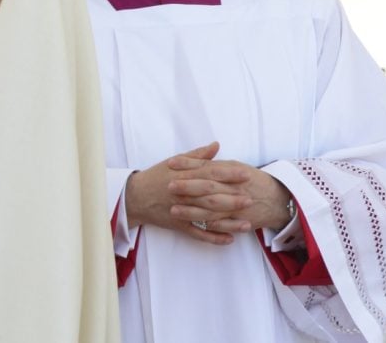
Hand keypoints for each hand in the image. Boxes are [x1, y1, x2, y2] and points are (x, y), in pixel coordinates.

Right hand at [125, 142, 252, 245]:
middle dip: (231, 198)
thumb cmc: (156, 177)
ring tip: (247, 223)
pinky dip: (213, 238)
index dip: (227, 174)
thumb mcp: (173, 162)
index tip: (245, 174)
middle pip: (210, 196)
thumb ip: (196, 155)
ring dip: (228, 222)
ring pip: (207, 217)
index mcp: (183, 176)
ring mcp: (181, 211)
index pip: (208, 173)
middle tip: (251, 199)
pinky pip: (198, 234)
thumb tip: (216, 146)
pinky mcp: (178, 225)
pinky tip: (229, 240)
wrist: (134, 197)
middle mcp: (183, 194)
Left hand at [168, 149, 292, 232]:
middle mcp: (233, 188)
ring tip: (174, 210)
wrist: (279, 199)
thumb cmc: (253, 180)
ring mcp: (236, 206)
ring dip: (192, 211)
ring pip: (212, 209)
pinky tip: (194, 226)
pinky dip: (209, 227)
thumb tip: (197, 152)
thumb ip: (215, 162)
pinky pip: (223, 225)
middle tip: (169, 186)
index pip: (207, 167)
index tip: (171, 163)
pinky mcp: (240, 221)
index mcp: (231, 171)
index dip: (189, 164)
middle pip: (208, 187)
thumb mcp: (234, 166)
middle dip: (188, 187)